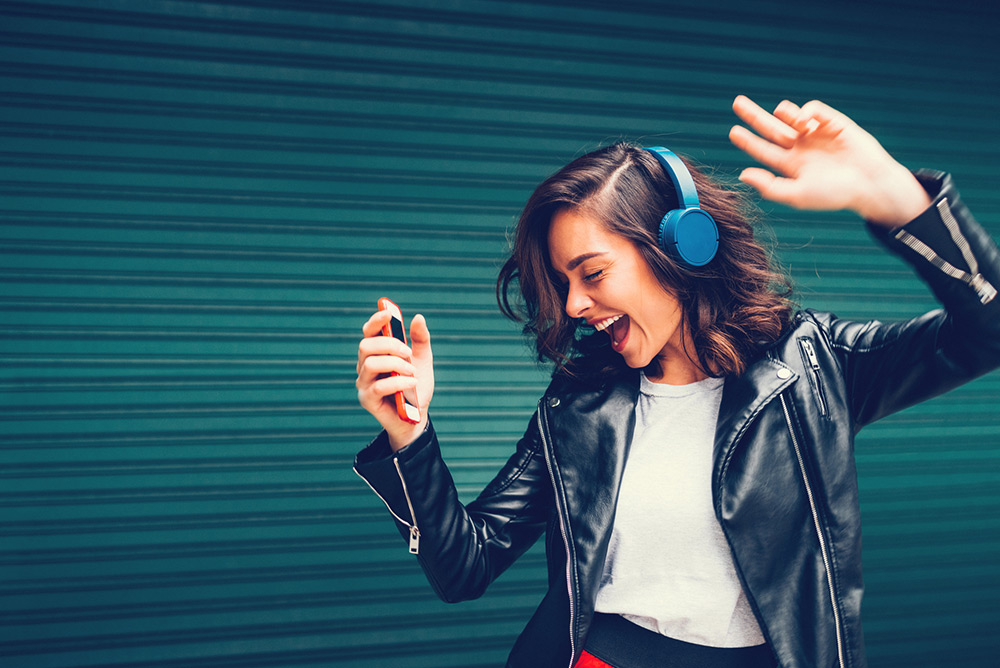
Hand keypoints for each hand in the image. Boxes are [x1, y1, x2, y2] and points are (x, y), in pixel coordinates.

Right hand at [356, 309, 434, 450]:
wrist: (417, 417)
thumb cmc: (416, 388)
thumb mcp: (422, 360)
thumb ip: (420, 340)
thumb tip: (418, 317)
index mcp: (376, 353)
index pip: (369, 332)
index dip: (376, 321)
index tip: (388, 313)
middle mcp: (365, 366)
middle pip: (366, 345)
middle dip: (390, 344)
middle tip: (408, 353)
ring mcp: (364, 383)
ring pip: (370, 363)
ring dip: (396, 364)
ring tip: (413, 372)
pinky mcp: (367, 399)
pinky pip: (379, 386)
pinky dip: (399, 382)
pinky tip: (412, 383)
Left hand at [729, 95, 930, 226]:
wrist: (869, 183)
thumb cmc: (834, 194)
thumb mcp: (797, 195)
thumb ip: (769, 186)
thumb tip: (743, 174)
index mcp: (790, 165)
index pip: (763, 150)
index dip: (747, 141)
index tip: (733, 131)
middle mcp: (800, 147)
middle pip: (770, 128)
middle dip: (753, 115)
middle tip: (737, 102)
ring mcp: (816, 134)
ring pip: (790, 116)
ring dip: (784, 113)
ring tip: (786, 117)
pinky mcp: (833, 122)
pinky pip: (813, 109)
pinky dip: (806, 111)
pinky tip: (806, 122)